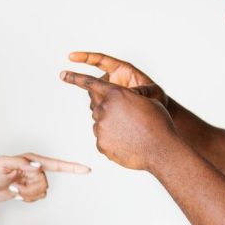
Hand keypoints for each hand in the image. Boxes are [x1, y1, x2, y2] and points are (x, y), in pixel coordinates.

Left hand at [0, 153, 90, 201]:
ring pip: (42, 192)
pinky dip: (27, 199)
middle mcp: (36, 169)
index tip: (86, 170)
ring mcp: (34, 180)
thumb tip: (37, 166)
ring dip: (26, 194)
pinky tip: (17, 194)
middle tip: (13, 186)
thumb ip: (20, 163)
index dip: (72, 167)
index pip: (56, 164)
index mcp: (32, 160)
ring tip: (14, 189)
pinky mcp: (31, 190)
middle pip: (45, 183)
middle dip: (28, 189)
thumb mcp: (2, 164)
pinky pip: (38, 198)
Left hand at [60, 69, 174, 169]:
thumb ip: (127, 98)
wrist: (161, 149)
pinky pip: (103, 140)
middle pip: (99, 107)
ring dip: (113, 127)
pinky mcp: (101, 144)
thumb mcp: (146, 101)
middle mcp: (104, 108)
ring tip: (132, 134)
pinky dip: (114, 141)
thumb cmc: (158, 123)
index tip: (63, 74)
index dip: (75, 78)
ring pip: (101, 125)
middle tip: (128, 120)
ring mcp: (100, 127)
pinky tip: (128, 144)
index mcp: (115, 93)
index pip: (90, 83)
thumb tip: (119, 102)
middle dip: (110, 111)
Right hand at [68, 51, 167, 106]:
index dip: (85, 57)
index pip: (100, 60)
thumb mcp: (153, 93)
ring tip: (117, 112)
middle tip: (104, 102)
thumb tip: (129, 93)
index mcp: (122, 69)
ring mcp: (108, 92)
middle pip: (94, 82)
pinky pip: (96, 106)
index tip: (71, 57)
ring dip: (98, 104)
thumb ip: (141, 91)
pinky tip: (113, 118)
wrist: (155, 113)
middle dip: (94, 92)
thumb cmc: (157, 99)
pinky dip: (100, 112)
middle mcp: (112, 79)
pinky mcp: (106, 103)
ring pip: (93, 96)